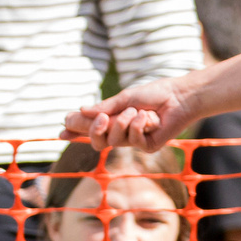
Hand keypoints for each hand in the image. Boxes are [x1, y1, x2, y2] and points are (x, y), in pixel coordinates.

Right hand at [61, 76, 196, 152]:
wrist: (178, 97)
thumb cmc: (154, 94)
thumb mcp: (125, 98)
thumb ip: (105, 107)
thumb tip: (82, 110)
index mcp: (115, 120)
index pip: (91, 129)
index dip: (76, 132)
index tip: (62, 132)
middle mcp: (122, 133)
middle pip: (98, 141)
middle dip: (94, 131)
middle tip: (101, 118)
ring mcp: (134, 142)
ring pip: (115, 140)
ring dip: (124, 122)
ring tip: (136, 111)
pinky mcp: (147, 147)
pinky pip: (134, 139)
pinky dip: (139, 125)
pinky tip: (149, 117)